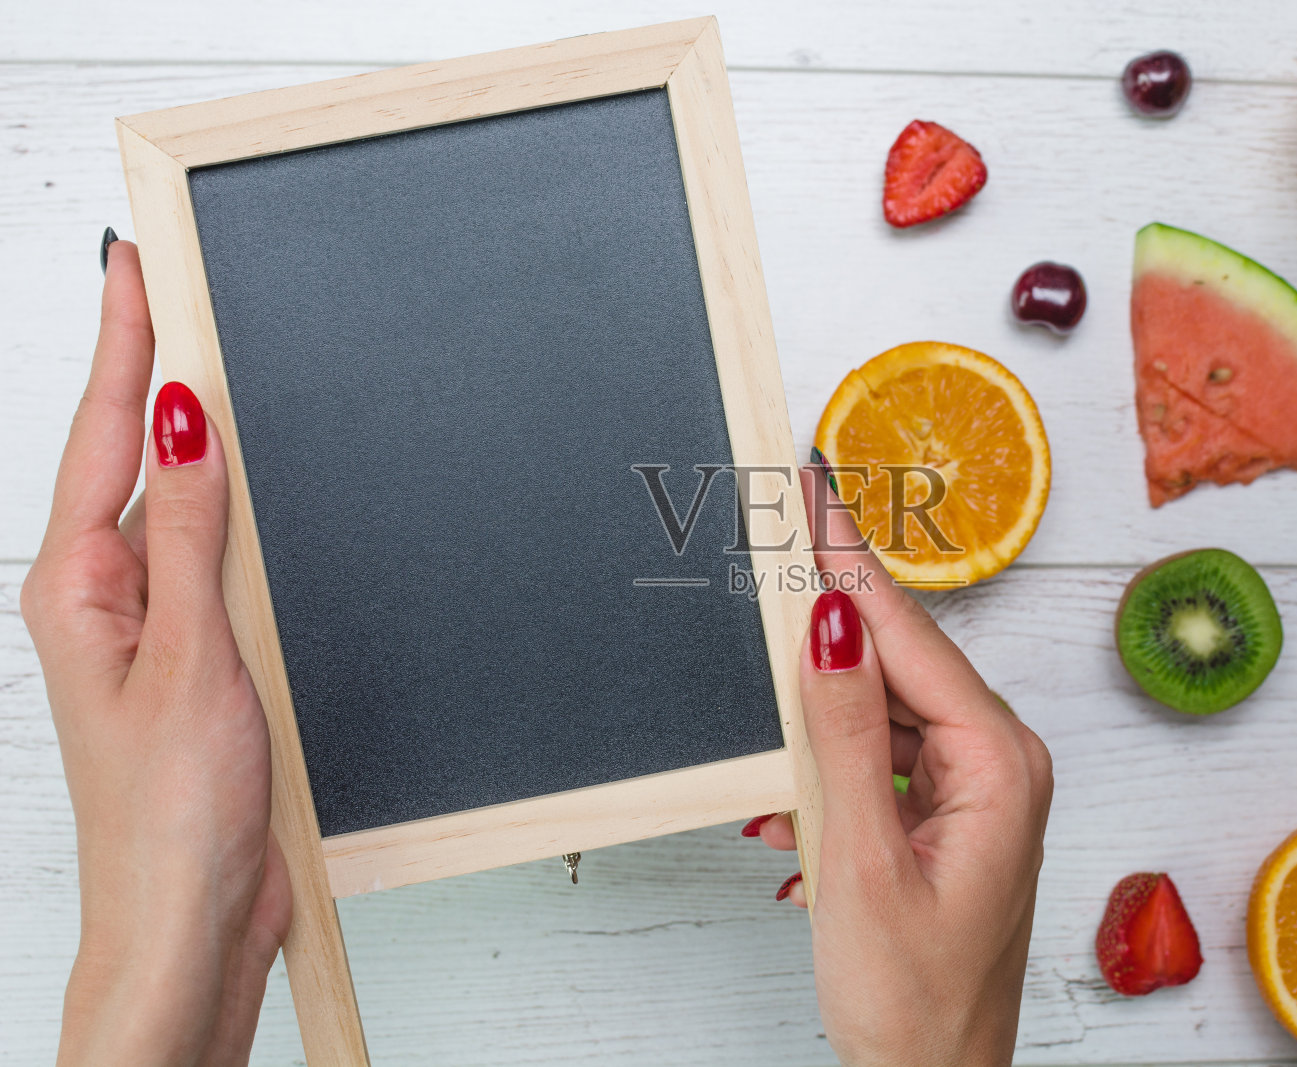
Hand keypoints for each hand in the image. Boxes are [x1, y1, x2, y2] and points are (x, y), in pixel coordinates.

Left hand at [21, 238, 289, 1065]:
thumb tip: (187, 423)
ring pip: (180, 501)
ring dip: (198, 435)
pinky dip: (232, 509)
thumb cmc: (171, 814)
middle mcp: (104, 595)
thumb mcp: (190, 654)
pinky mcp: (194, 652)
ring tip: (207, 355)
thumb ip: (192, 533)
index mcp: (78, 587)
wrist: (190, 915)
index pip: (107, 433)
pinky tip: (248, 486)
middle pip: (132, 452)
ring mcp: (149, 623)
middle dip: (150, 362)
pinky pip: (211, 554)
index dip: (123, 341)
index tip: (133, 263)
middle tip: (165, 277)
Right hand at [746, 466, 1053, 1065]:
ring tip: (765, 665)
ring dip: (819, 702)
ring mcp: (973, 788)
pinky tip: (784, 783)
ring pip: (883, 704)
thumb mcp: (861, 862)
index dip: (849, 557)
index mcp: (998, 765)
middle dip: (831, 607)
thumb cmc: (914, 1001)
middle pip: (900, 656)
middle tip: (779, 534)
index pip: (909, 634)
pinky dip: (828, 758)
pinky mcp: (943, 813)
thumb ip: (846, 736)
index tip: (813, 488)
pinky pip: (880, 753)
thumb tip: (831, 628)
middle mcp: (998, 763)